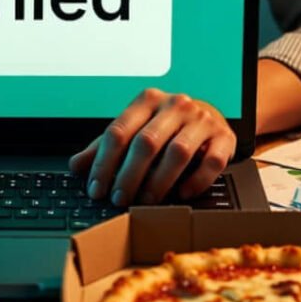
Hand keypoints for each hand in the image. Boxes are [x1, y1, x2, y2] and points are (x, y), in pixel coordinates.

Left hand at [68, 88, 235, 205]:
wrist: (210, 116)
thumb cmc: (165, 127)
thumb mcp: (134, 130)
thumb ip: (104, 147)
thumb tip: (76, 166)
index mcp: (147, 100)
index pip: (118, 131)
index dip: (104, 163)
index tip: (96, 189)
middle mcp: (174, 104)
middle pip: (146, 143)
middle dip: (128, 176)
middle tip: (119, 200)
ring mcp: (201, 119)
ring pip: (177, 153)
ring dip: (159, 182)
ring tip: (145, 202)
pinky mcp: (224, 137)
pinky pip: (211, 162)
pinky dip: (195, 181)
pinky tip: (182, 194)